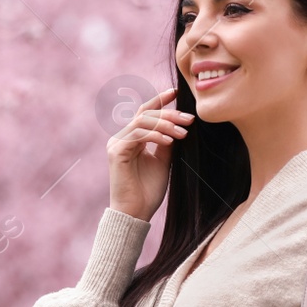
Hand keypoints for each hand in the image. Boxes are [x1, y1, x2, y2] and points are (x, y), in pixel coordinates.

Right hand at [106, 84, 193, 221]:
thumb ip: (167, 143)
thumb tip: (179, 126)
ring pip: (142, 122)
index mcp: (132, 139)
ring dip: (165, 125)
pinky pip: (138, 135)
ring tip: (183, 133)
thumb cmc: (149, 191)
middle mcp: (121, 138)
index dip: (159, 100)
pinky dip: (156, 136)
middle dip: (169, 114)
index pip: (144, 113)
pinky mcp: (116, 152)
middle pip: (145, 114)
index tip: (177, 92)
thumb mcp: (163, 162)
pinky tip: (171, 142)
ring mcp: (117, 144)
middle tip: (189, 119)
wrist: (136, 213)